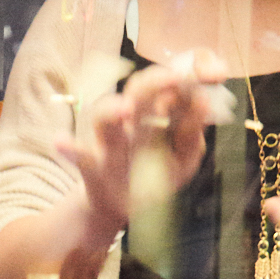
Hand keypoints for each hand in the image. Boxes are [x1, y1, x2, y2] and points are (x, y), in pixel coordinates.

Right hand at [55, 50, 229, 239]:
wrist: (125, 208)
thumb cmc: (156, 176)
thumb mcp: (184, 157)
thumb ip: (193, 132)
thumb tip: (204, 102)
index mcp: (157, 114)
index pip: (171, 83)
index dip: (192, 72)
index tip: (218, 71)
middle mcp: (131, 121)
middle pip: (138, 91)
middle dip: (155, 82)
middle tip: (174, 79)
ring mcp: (109, 143)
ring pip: (104, 117)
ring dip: (113, 110)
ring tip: (126, 110)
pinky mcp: (92, 167)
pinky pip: (79, 156)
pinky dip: (69, 148)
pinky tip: (60, 141)